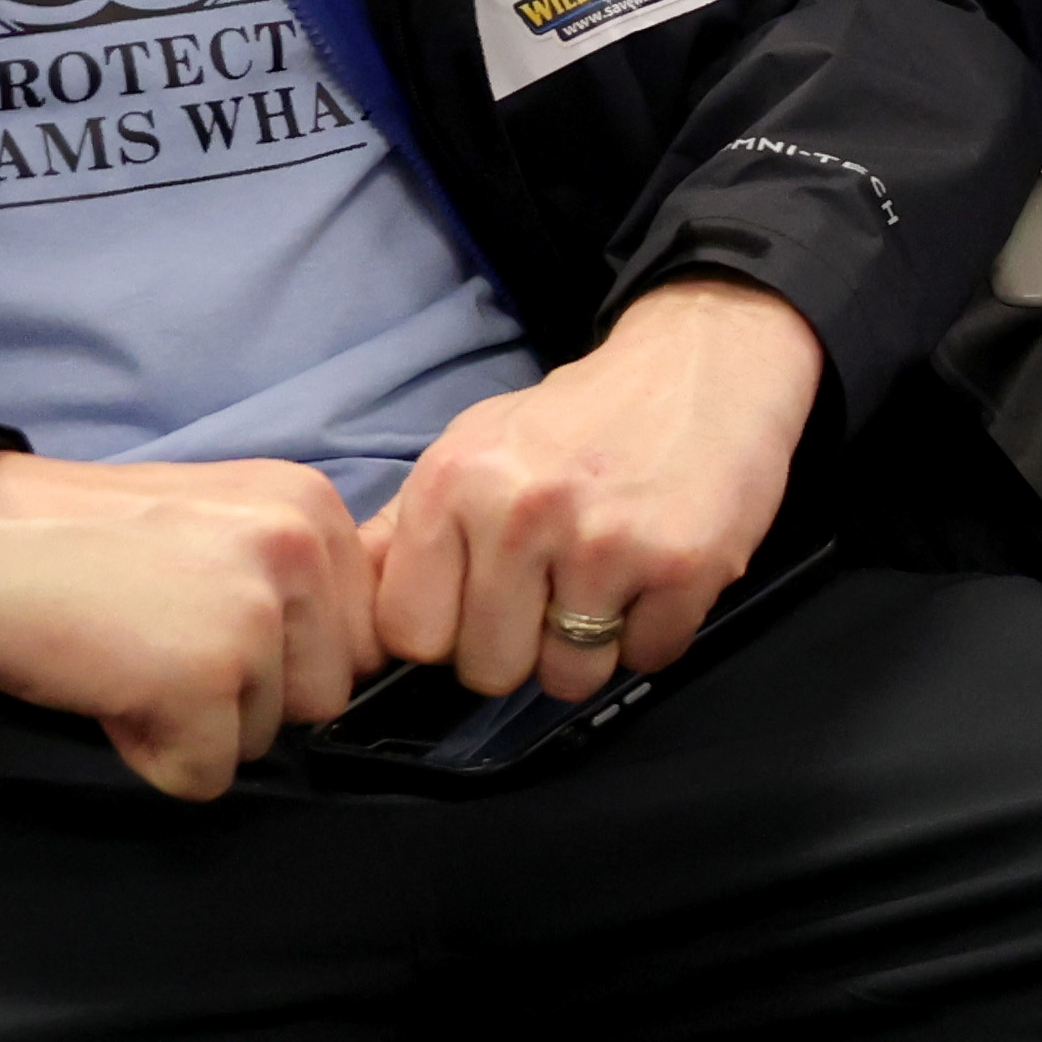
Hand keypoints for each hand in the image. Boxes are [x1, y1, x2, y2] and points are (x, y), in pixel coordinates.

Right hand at [0, 451, 376, 800]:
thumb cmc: (87, 543)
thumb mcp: (221, 525)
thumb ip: (292, 578)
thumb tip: (352, 664)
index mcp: (313, 507)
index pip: (360, 635)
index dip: (283, 655)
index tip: (207, 621)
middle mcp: (300, 549)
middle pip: (326, 693)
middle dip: (245, 694)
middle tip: (159, 642)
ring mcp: (255, 614)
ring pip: (269, 736)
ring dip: (198, 722)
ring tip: (131, 657)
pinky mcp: (203, 679)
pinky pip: (207, 773)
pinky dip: (153, 754)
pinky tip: (111, 690)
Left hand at [361, 272, 821, 700]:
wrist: (703, 364)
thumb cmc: (580, 420)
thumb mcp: (473, 449)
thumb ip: (405, 530)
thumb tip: (339, 600)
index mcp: (453, 484)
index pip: (410, 635)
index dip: (447, 635)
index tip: (479, 607)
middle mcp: (520, 512)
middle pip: (489, 670)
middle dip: (521, 649)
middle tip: (554, 595)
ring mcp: (605, 542)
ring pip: (569, 677)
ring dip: (590, 649)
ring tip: (606, 587)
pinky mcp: (683, 566)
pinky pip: (648, 658)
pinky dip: (654, 633)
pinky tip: (655, 578)